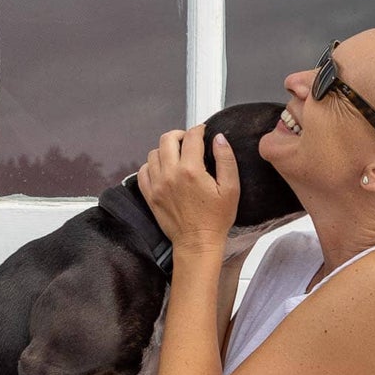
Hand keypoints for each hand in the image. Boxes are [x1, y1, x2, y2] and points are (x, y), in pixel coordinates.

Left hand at [137, 123, 238, 251]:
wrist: (197, 243)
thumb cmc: (215, 219)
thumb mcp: (231, 188)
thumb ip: (226, 159)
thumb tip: (219, 138)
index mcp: (191, 170)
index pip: (191, 136)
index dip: (199, 130)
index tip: (203, 132)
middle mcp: (170, 174)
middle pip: (167, 139)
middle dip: (180, 135)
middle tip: (189, 141)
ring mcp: (157, 185)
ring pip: (153, 153)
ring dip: (165, 149)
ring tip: (177, 156)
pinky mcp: (150, 195)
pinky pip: (143, 171)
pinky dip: (151, 165)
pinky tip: (163, 169)